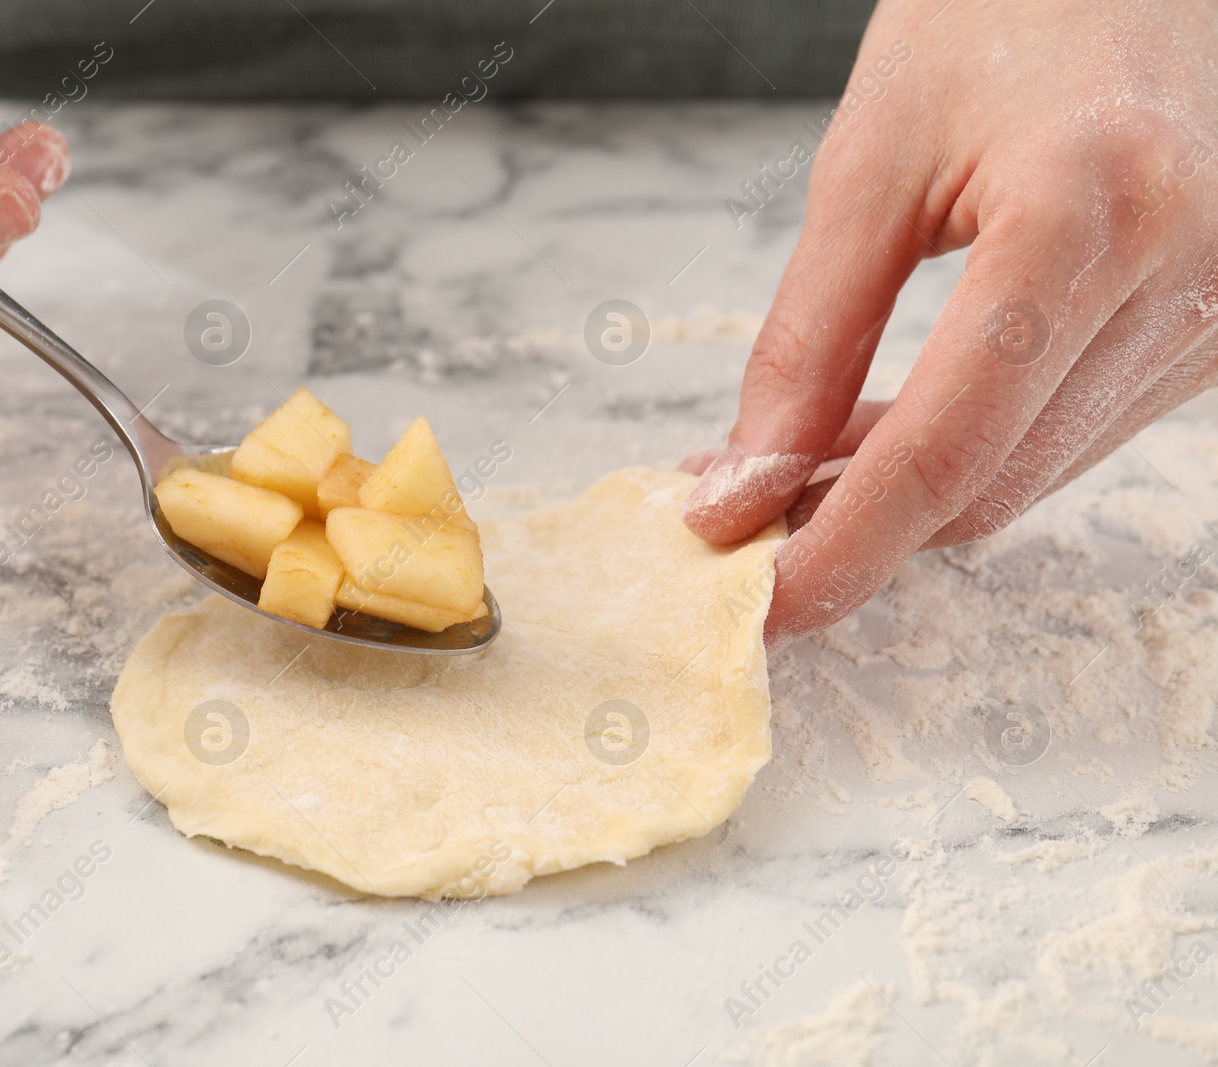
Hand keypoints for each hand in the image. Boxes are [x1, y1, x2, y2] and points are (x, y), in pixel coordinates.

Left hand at [680, 0, 1217, 651]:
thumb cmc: (1004, 11)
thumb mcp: (871, 159)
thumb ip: (806, 335)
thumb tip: (745, 482)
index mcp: (1087, 216)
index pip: (944, 449)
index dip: (840, 546)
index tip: (759, 603)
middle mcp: (1184, 277)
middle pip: (986, 487)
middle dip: (855, 522)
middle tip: (741, 507)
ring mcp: (1216, 313)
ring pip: (1025, 477)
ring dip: (906, 490)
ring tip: (804, 451)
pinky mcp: (1215, 331)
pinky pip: (1066, 437)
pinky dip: (971, 448)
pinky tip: (897, 418)